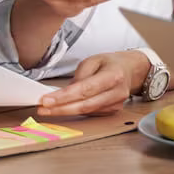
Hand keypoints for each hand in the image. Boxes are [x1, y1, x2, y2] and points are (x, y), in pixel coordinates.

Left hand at [36, 50, 151, 116]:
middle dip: (61, 108)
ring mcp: (116, 104)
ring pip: (87, 112)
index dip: (64, 97)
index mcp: (113, 75)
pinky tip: (64, 108)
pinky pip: (91, 113)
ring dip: (65, 111)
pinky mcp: (113, 111)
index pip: (85, 89)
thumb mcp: (93, 60)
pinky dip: (76, 111)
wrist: (131, 70)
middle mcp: (117, 92)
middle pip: (85, 105)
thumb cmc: (110, 63)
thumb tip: (66, 92)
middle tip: (42, 108)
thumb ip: (80, 75)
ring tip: (48, 109)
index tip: (46, 100)